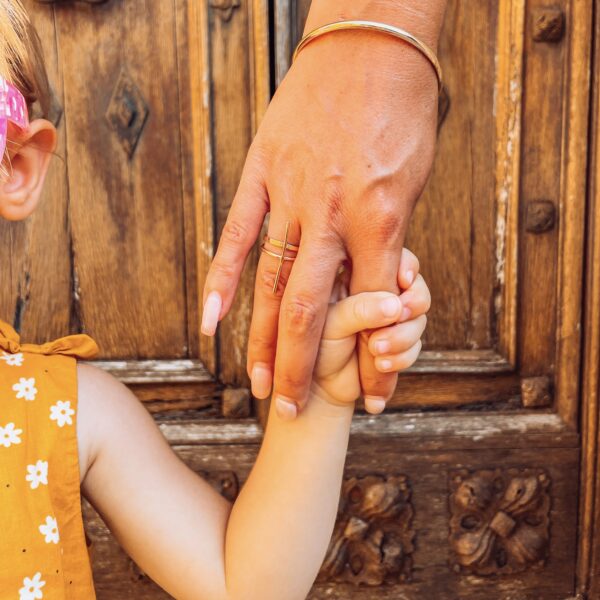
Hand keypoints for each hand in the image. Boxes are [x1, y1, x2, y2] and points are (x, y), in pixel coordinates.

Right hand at [201, 13, 439, 418]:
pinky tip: (212, 322)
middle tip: (294, 412)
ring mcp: (291, 194)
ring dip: (261, 340)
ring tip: (256, 385)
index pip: (376, 310)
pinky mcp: (262, 174)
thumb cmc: (402, 111)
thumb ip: (388, 237)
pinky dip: (223, 279)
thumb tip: (376, 284)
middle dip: (304, 369)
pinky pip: (237, 234)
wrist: (370, 44)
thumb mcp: (413, 181)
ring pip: (270, 282)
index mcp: (381, 216)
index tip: (379, 400)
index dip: (378, 363)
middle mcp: (332, 213)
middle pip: (311, 309)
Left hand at [310, 249, 429, 412]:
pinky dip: (404, 356)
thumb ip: (359, 309)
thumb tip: (395, 305)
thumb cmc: (313, 350)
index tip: (402, 279)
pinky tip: (381, 366)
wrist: (315, 391)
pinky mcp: (395, 342)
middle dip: (412, 303)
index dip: (404, 266)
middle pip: (414, 285)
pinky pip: (416, 343)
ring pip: (418, 317)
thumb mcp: (331, 323)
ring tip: (376, 353)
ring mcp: (387, 318)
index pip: (389, 257)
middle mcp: (374, 292)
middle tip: (398, 316)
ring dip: (404, 336)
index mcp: (354, 274)